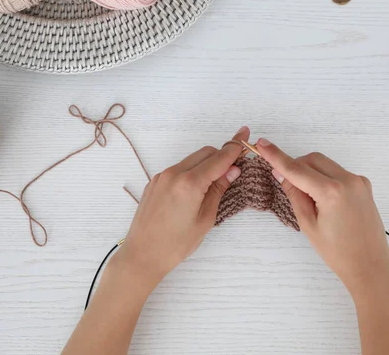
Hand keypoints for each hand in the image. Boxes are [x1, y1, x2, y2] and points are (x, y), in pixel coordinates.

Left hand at [115, 126, 249, 291]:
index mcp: (190, 183)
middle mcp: (174, 174)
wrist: (142, 254)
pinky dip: (192, 171)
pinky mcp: (155, 182)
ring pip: (192, 159)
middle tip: (235, 169)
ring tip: (215, 183)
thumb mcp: (206, 218)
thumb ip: (219, 189)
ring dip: (207, 164)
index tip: (245, 135)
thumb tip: (233, 170)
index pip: (219, 158)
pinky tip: (196, 189)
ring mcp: (162, 176)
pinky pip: (179, 168)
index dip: (235, 147)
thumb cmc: (177, 243)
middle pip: (205, 153)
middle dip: (222, 157)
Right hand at [256, 138, 388, 299]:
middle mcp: (348, 180)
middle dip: (296, 167)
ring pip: (325, 164)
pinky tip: (324, 200)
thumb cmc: (337, 252)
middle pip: (312, 160)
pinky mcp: (364, 185)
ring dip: (311, 172)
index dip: (276, 156)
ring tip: (309, 199)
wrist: (370, 265)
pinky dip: (325, 178)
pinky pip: (337, 172)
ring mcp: (359, 181)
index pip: (297, 169)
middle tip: (287, 185)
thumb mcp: (308, 224)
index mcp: (332, 192)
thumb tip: (281, 173)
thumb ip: (294, 194)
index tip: (262, 143)